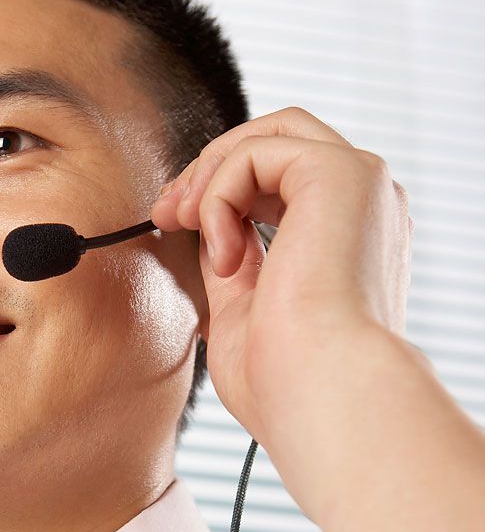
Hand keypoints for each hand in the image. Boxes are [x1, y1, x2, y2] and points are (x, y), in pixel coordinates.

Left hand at [149, 106, 413, 462]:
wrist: (323, 397)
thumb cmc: (288, 381)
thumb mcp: (245, 306)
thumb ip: (235, 259)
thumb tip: (206, 223)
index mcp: (350, 237)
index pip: (282, 179)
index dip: (220, 190)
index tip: (171, 222)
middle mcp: (366, 204)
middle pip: (278, 137)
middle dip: (210, 167)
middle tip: (166, 213)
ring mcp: (361, 184)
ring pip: (268, 134)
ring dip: (209, 176)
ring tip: (183, 227)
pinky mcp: (343, 173)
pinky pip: (256, 151)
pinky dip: (220, 193)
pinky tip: (223, 253)